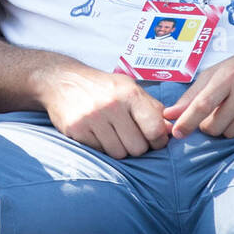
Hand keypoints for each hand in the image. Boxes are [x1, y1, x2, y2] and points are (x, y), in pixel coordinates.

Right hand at [41, 64, 171, 158]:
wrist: (61, 80)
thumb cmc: (102, 87)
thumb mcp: (129, 88)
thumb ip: (152, 108)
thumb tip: (171, 130)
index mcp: (129, 94)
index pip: (154, 129)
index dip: (158, 140)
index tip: (154, 139)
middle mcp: (111, 105)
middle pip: (138, 147)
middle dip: (138, 146)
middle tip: (131, 136)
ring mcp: (92, 119)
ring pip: (119, 153)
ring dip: (119, 148)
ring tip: (113, 133)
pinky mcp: (77, 130)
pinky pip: (100, 152)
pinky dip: (102, 146)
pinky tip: (98, 132)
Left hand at [165, 37, 233, 139]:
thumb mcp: (217, 71)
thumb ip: (192, 95)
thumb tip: (170, 114)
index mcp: (229, 75)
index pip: (203, 104)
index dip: (187, 122)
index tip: (176, 133)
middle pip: (215, 126)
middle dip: (208, 125)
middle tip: (214, 113)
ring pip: (232, 133)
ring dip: (227, 127)